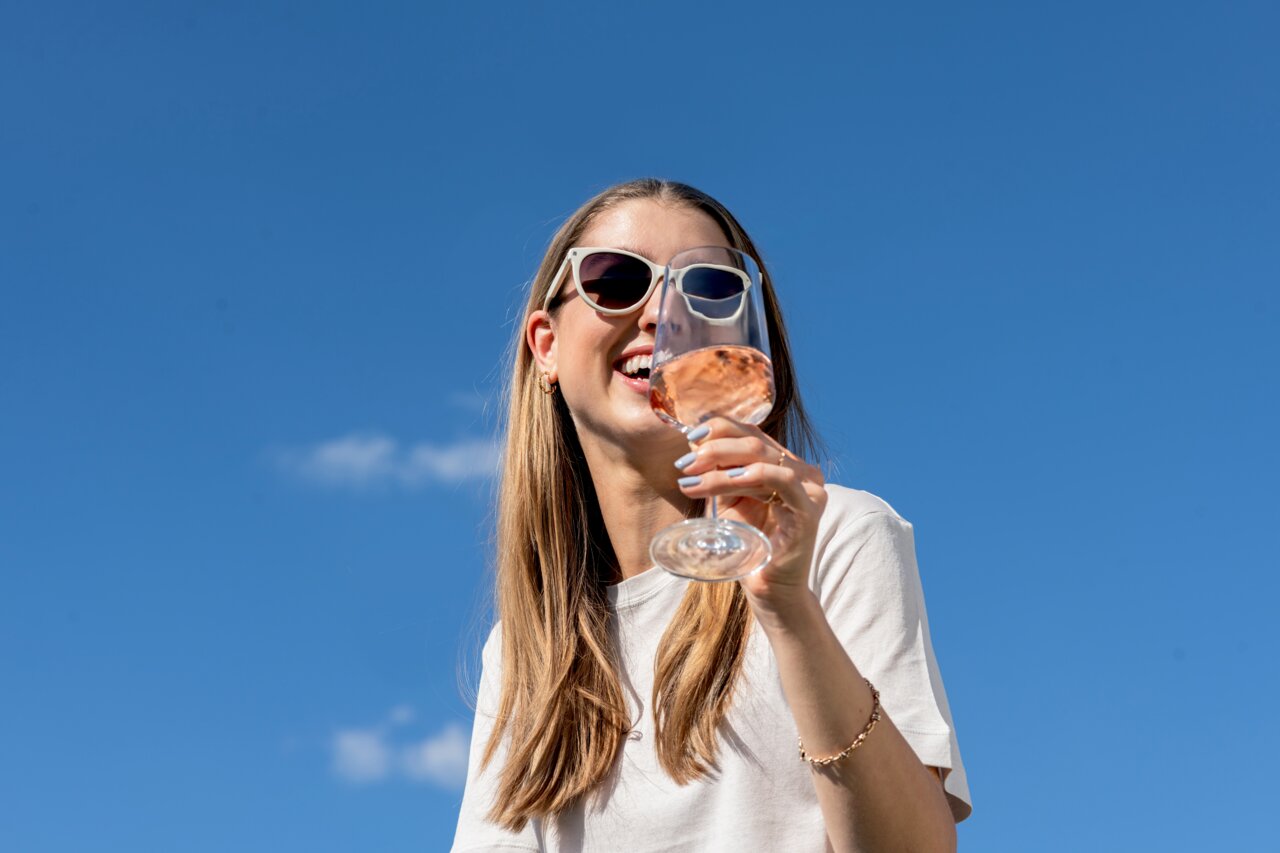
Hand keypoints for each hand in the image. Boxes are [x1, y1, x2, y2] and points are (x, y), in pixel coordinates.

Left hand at [674, 417, 828, 612]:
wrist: (769, 588)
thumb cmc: (749, 544)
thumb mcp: (729, 499)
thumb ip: (718, 471)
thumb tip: (693, 440)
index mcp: (784, 463)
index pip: (751, 432)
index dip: (718, 428)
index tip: (687, 437)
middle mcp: (801, 470)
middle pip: (753, 441)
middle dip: (713, 448)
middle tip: (684, 463)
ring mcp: (809, 488)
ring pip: (761, 457)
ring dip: (720, 464)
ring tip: (691, 479)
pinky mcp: (809, 508)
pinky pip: (781, 479)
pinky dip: (751, 474)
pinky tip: (728, 479)